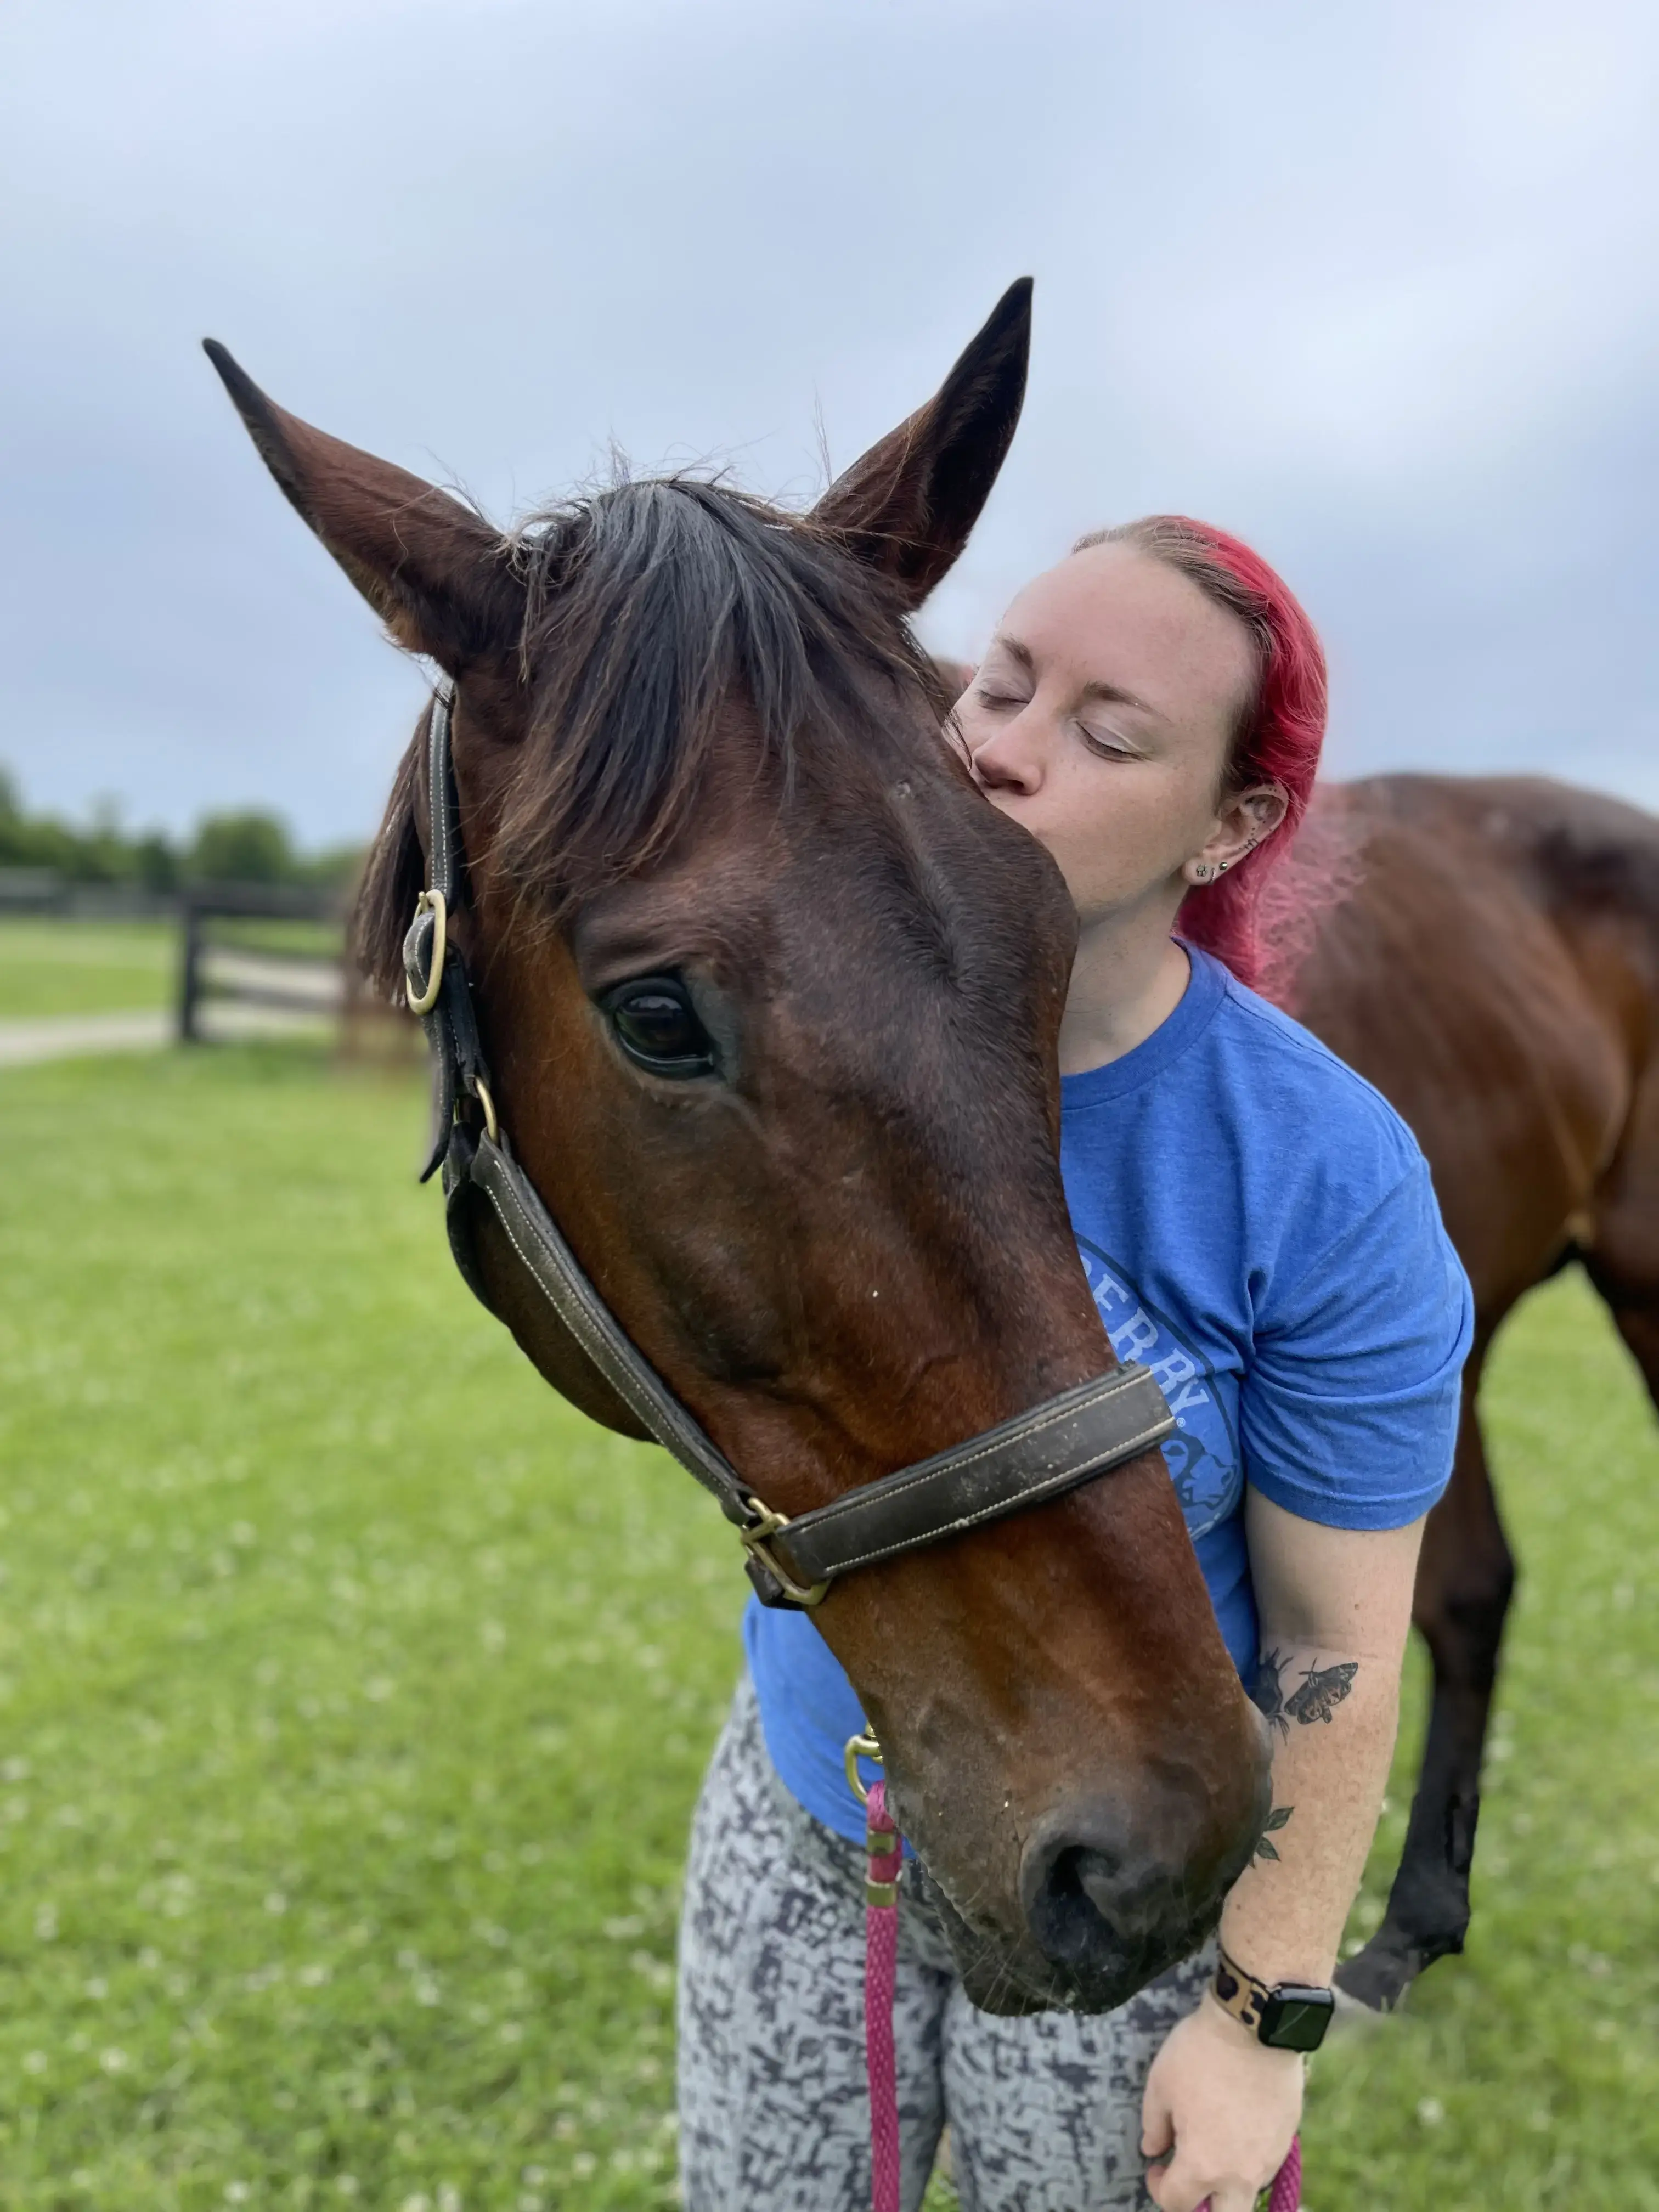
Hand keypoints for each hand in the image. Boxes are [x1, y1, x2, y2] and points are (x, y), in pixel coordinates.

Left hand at [1141, 1995, 1302, 2211]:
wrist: (1256, 2025)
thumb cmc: (1201, 2054)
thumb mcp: (1160, 2084)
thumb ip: (1153, 2125)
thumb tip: (1154, 2150)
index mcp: (1203, 2166)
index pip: (1177, 2203)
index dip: (1158, 2188)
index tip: (1156, 2165)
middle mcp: (1240, 2175)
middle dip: (1204, 2205)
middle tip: (1191, 2176)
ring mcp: (1268, 2159)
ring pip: (1247, 2192)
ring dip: (1228, 2182)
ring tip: (1215, 2145)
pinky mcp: (1287, 2139)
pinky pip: (1265, 2165)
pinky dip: (1248, 2159)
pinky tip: (1239, 2128)